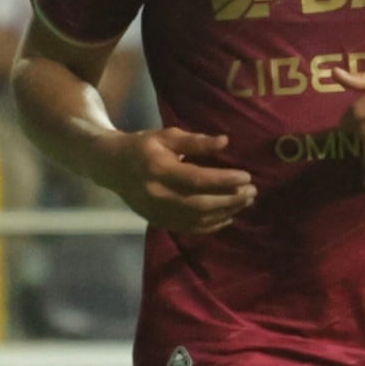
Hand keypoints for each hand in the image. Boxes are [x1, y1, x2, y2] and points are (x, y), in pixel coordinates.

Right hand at [101, 126, 256, 231]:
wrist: (112, 167)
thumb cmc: (143, 147)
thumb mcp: (166, 136)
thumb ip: (195, 141)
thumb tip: (225, 142)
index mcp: (159, 170)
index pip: (197, 179)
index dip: (224, 180)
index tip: (246, 176)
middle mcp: (158, 194)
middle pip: (200, 204)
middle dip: (230, 199)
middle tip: (252, 191)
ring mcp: (158, 212)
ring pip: (197, 219)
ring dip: (226, 212)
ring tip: (245, 201)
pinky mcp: (159, 222)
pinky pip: (190, 228)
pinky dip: (212, 225)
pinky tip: (228, 216)